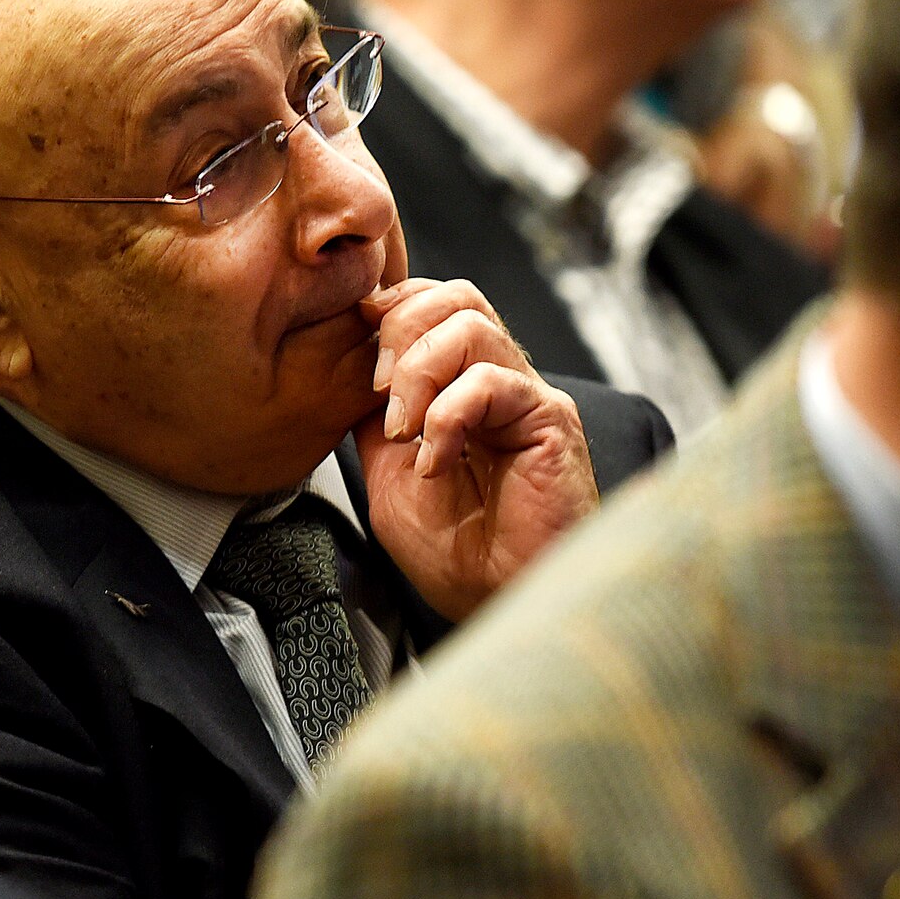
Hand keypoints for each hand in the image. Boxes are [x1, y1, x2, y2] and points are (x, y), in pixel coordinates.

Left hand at [355, 278, 597, 621]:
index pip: (432, 304)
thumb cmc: (456, 553)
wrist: (496, 603)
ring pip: (471, 323)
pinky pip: (493, 380)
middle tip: (379, 393)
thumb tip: (349, 366)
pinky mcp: (550, 420)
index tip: (358, 362)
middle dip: (400, 330)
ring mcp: (527, 396)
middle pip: (455, 295)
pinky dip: (448, 416)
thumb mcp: (387, 474)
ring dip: (419, 372)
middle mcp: (500, 380)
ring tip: (405, 432)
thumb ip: (374, 417)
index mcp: (463, 385)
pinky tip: (436, 464)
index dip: (389, 313)